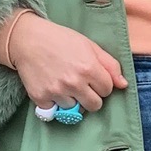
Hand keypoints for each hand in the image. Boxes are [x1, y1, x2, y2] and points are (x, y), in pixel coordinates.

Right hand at [7, 14, 127, 111]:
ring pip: (75, 109)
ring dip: (72, 100)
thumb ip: (110, 65)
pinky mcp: (41, 98)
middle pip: (95, 105)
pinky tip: (51, 88)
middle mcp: (74, 83)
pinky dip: (54, 102)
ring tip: (64, 84)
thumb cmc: (60, 40)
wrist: (27, 39)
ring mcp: (57, 92)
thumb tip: (123, 85)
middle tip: (81, 85)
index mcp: (89, 68)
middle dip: (91, 96)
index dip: (101, 84)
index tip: (92, 78)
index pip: (107, 90)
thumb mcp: (89, 46)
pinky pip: (55, 111)